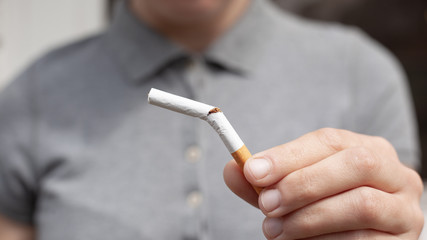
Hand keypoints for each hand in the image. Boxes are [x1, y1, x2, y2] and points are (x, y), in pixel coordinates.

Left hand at [224, 128, 423, 238]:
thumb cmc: (323, 208)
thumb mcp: (293, 190)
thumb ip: (266, 181)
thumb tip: (232, 168)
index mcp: (369, 150)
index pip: (330, 140)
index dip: (289, 155)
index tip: (253, 170)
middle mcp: (396, 175)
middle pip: (355, 164)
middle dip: (303, 183)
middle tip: (266, 204)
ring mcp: (404, 210)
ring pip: (361, 204)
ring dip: (309, 217)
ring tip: (275, 230)